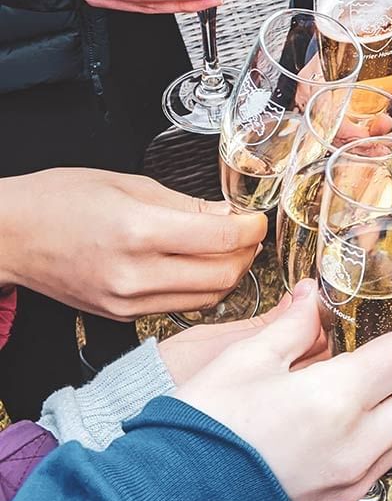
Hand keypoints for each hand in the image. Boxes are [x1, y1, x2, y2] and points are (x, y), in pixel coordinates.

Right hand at [0, 169, 265, 319]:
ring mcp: (128, 301)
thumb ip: (186, 204)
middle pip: (223, 275)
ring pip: (207, 297)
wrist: (11, 236)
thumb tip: (229, 214)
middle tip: (249, 233)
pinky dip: (200, 288)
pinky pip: (179, 306)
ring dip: (229, 274)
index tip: (258, 218)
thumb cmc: (62, 199)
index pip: (221, 239)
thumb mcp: (130, 184)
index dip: (251, 228)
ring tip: (228, 249)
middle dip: (247, 253)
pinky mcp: (122, 316)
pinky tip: (199, 267)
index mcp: (140, 231)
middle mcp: (136, 274)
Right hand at [175, 282, 391, 500]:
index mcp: (335, 399)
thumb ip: (293, 324)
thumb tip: (313, 296)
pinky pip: (391, 456)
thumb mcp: (246, 358)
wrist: (171, 498)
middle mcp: (355, 442)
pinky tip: (386, 404)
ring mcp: (351, 475)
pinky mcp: (340, 496)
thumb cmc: (202, 428)